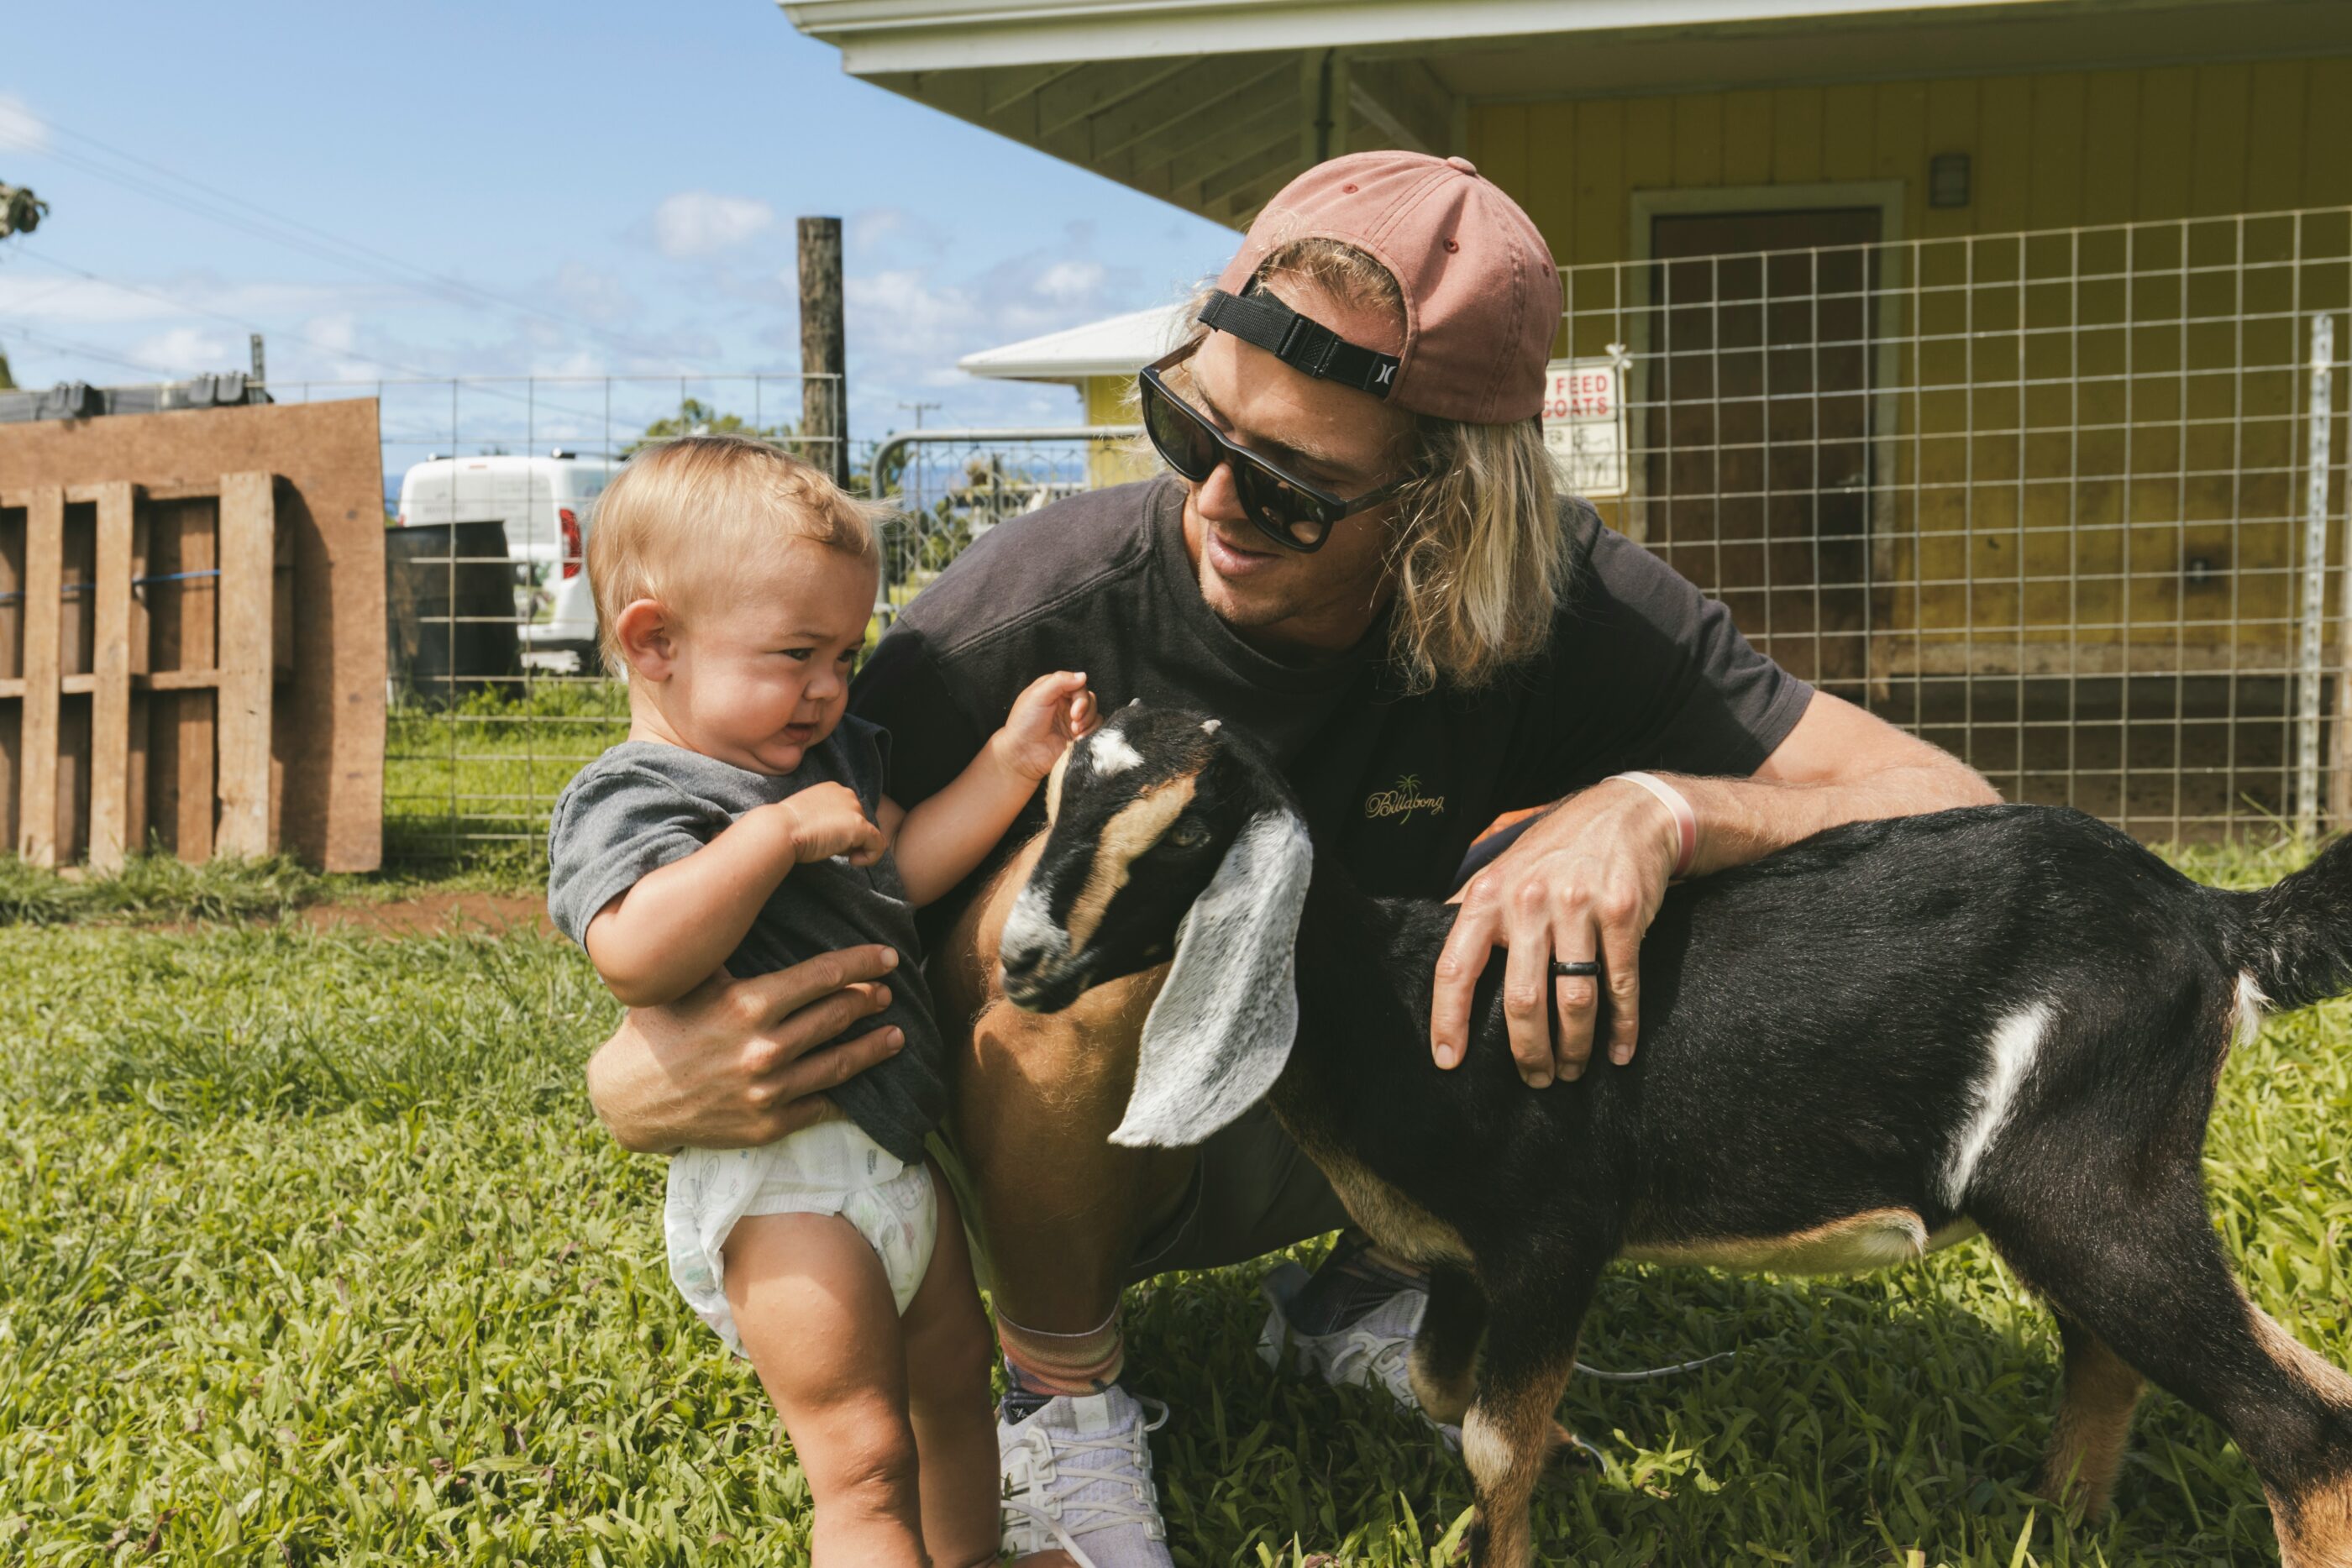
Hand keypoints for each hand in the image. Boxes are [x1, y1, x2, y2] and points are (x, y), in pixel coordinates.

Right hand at [583, 946, 907, 1151]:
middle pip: (837, 1017)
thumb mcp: (690, 983)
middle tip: (888, 993)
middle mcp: (763, 1047)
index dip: (862, 963)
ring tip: (896, 1036)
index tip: (888, 956)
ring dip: (874, 1048)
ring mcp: (768, 1090)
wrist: (628, 1098)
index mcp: (747, 1004)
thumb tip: (757, 904)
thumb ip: (729, 953)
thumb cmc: (659, 1029)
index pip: (823, 976)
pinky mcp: (768, 1124)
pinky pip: (821, 1106)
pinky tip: (864, 1085)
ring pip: (840, 1064)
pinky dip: (848, 1095)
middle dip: (869, 1001)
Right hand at [776, 782, 884, 865]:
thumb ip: (826, 818)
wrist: (780, 830)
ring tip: (833, 850)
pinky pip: (877, 845)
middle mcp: (846, 793)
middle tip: (827, 846)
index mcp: (833, 789)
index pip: (849, 812)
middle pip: (859, 822)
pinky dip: (870, 857)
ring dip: (854, 847)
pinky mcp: (859, 825)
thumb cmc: (787, 827)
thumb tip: (840, 836)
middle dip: (847, 838)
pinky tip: (853, 861)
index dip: (840, 830)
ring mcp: (854, 808)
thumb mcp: (808, 816)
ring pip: (868, 834)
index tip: (824, 839)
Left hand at [993, 670, 1098, 781]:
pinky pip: (1096, 728)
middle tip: (1074, 720)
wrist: (1022, 754)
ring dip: (1088, 721)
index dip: (1080, 696)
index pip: (1078, 684)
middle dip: (1085, 709)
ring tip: (1075, 732)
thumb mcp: (1037, 695)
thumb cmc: (1024, 724)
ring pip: (1094, 712)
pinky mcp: (1077, 736)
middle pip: (1089, 697)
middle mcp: (1064, 704)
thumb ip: (1060, 681)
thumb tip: (1083, 675)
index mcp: (1054, 690)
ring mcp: (1072, 720)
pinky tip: (1078, 739)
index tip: (1074, 710)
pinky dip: (1092, 732)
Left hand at [1429, 779, 1682, 1086]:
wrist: (1626, 812)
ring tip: (1571, 1071)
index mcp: (1489, 896)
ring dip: (1574, 1048)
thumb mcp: (1504, 870)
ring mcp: (1579, 907)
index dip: (1448, 1020)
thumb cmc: (1555, 853)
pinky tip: (1619, 1053)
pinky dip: (1622, 1027)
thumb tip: (1433, 960)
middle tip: (1535, 1079)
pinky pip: (1620, 985)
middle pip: (1522, 999)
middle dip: (1528, 1052)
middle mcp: (1529, 900)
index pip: (1456, 968)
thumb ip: (1473, 912)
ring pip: (1573, 1000)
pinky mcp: (1624, 914)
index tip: (1448, 1062)